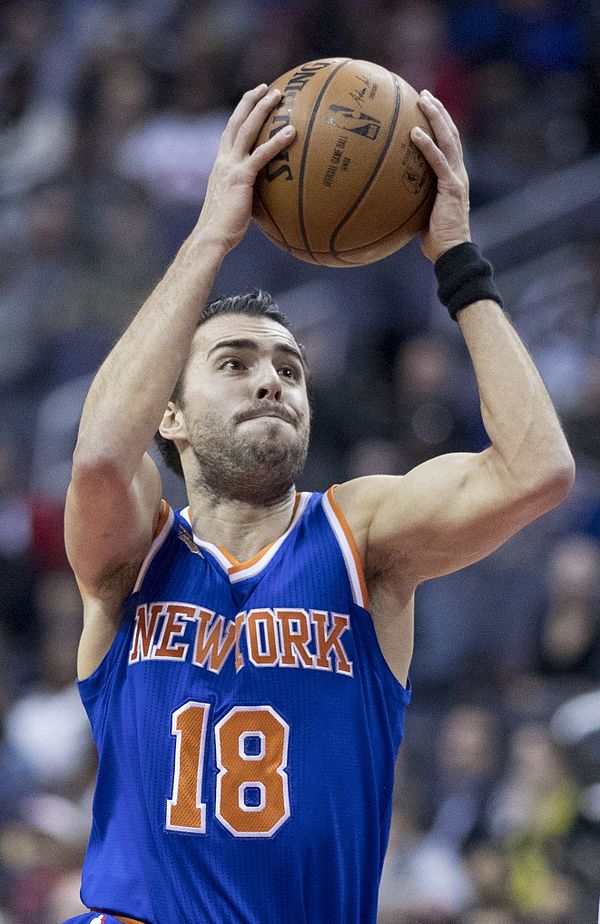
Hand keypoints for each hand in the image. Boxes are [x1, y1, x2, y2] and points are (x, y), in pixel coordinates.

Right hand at [195, 85, 295, 253]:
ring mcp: (231, 167)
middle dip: (251, 101)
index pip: (229, 133)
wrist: (212, 236)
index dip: (240, 114)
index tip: (252, 100)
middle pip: (236, 122)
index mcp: (220, 165)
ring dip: (263, 109)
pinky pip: (262, 154)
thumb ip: (247, 194)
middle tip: (267, 87)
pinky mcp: (241, 177)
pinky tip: (292, 132)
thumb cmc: (225, 229)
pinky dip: (277, 141)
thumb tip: (266, 199)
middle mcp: (223, 160)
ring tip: (279, 95)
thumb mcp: (236, 205)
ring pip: (247, 129)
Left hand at [410, 90, 470, 262]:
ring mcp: (457, 178)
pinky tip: (414, 133)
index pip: (449, 143)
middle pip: (451, 133)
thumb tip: (388, 195)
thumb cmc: (435, 238)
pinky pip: (438, 162)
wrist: (452, 252)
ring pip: (448, 139)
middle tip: (424, 93)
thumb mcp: (421, 212)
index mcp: (453, 176)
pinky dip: (427, 146)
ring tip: (423, 100)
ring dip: (436, 117)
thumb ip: (412, 198)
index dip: (440, 123)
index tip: (427, 107)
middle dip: (439, 111)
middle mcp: (459, 172)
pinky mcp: (452, 187)